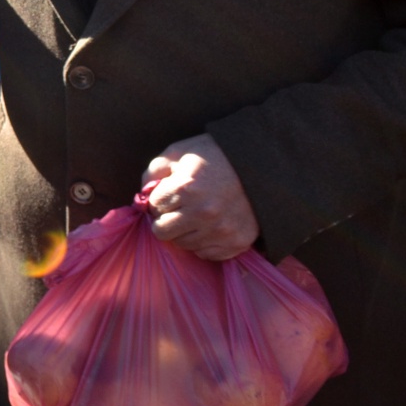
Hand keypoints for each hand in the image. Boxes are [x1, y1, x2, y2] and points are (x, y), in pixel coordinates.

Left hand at [142, 134, 259, 260]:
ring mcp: (221, 231)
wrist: (262, 165)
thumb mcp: (180, 152)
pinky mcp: (237, 243)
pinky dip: (204, 242)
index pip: (152, 207)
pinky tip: (210, 225)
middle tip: (178, 208)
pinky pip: (206, 254)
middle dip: (165, 219)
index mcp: (186, 188)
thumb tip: (142, 193)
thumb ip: (154, 170)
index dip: (158, 200)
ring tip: (196, 214)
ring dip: (184, 231)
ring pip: (183, 244)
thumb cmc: (215, 155)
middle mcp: (203, 213)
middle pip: (162, 232)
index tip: (168, 194)